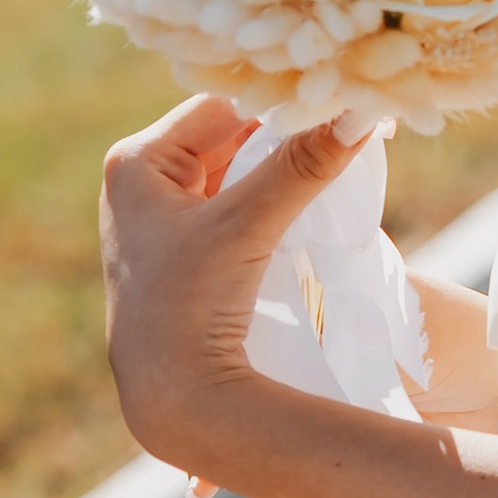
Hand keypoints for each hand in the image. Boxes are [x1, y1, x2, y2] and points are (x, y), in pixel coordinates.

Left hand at [99, 96, 365, 481]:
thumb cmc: (192, 305)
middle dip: (288, 133)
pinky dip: (272, 194)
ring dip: (283, 163)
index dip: (282, 103)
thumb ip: (303, 166)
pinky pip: (236, 199)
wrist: (173, 396)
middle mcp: (140, 179)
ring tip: (337, 153)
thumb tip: (360, 111)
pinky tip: (311, 193)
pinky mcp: (185, 245)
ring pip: (237, 166)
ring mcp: (161, 214)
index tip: (340, 101)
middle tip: (349, 126)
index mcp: (137, 161)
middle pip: (231, 133)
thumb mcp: (247, 225)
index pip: (223, 104)